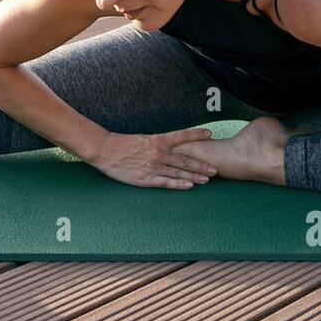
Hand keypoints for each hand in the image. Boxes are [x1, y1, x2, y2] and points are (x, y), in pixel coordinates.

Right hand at [85, 128, 217, 189]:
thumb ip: (157, 143)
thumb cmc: (122, 144)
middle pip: (185, 160)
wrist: (105, 151)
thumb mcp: (143, 139)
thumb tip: (171, 145)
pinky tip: (189, 186)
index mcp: (157, 140)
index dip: (197, 135)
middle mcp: (158, 153)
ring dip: (194, 176)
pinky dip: (179, 184)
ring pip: (178, 173)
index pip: (182, 136)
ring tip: (207, 179)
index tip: (210, 134)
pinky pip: (166, 183)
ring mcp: (153, 167)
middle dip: (201, 165)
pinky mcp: (146, 178)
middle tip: (215, 168)